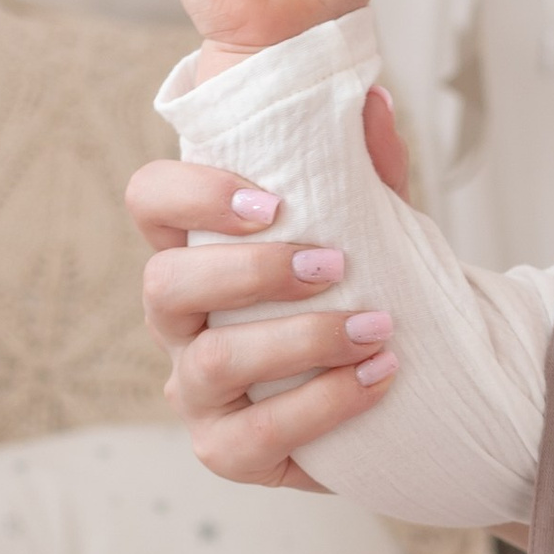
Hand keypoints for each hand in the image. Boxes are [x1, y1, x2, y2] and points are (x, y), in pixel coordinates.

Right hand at [124, 90, 411, 490]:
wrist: (403, 388)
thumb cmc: (363, 295)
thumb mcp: (372, 229)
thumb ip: (368, 174)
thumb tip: (375, 102)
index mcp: (195, 251)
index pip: (150, 201)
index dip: (192, 194)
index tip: (271, 200)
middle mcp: (179, 322)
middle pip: (165, 286)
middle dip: (251, 272)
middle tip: (334, 266)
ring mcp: (195, 391)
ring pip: (213, 361)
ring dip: (300, 340)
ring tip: (377, 328)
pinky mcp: (229, 451)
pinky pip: (257, 434)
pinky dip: (324, 404)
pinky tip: (379, 379)